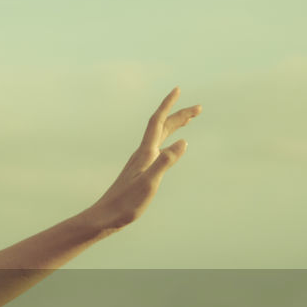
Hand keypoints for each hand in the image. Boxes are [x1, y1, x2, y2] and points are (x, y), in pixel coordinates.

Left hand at [86, 87, 201, 230]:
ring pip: (161, 137)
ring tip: (190, 120)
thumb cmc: (126, 203)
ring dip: (175, 126)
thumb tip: (183, 142)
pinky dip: (170, 142)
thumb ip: (165, 162)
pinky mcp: (141, 171)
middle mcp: (143, 153)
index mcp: (145, 153)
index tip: (178, 89)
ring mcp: (141, 162)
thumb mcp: (150, 183)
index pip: (157, 122)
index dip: (168, 105)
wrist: (106, 216)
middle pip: (162, 127)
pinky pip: (159, 148)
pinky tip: (173, 147)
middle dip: (180, 115)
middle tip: (199, 108)